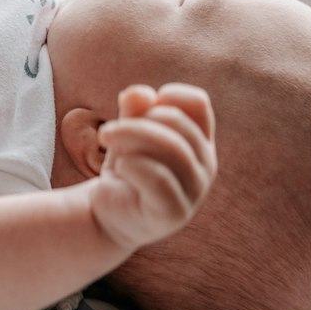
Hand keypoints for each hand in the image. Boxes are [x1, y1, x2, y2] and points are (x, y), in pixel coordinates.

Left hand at [87, 83, 216, 250]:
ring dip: (131, 135)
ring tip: (105, 138)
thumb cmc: (125, 169)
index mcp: (199, 142)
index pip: (199, 103)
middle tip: (107, 131)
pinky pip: (159, 179)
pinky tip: (119, 168)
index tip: (140, 108)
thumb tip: (138, 93)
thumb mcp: (127, 134)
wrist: (109, 215)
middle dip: (138, 120)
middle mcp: (205, 165)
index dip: (169, 96)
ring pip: (173, 149)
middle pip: (180, 123)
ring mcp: (194, 191)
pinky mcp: (174, 212)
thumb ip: (134, 111)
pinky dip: (134, 166)